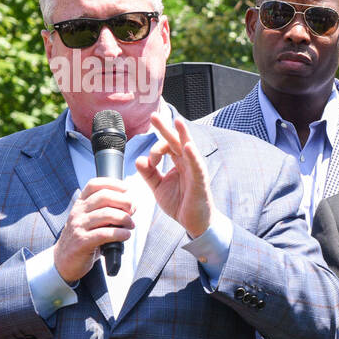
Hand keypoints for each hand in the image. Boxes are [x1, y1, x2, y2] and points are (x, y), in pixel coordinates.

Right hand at [54, 178, 135, 283]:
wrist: (64, 261)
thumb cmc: (84, 238)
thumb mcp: (93, 221)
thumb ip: (108, 211)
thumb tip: (132, 205)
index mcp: (81, 204)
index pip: (94, 184)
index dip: (113, 183)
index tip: (127, 189)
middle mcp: (78, 212)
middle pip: (104, 196)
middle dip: (124, 201)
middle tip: (133, 210)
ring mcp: (79, 226)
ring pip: (106, 214)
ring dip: (124, 218)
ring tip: (130, 225)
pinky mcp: (82, 241)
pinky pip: (104, 233)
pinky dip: (120, 233)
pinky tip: (126, 235)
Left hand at [137, 114, 213, 237]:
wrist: (194, 223)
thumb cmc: (180, 203)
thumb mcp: (158, 188)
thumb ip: (148, 174)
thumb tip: (138, 159)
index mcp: (178, 163)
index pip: (166, 147)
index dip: (154, 151)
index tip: (150, 164)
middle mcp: (188, 163)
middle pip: (176, 141)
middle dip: (165, 128)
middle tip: (154, 116)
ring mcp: (195, 170)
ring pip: (188, 148)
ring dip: (182, 134)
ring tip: (177, 121)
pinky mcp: (200, 181)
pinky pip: (197, 166)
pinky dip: (192, 155)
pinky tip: (187, 146)